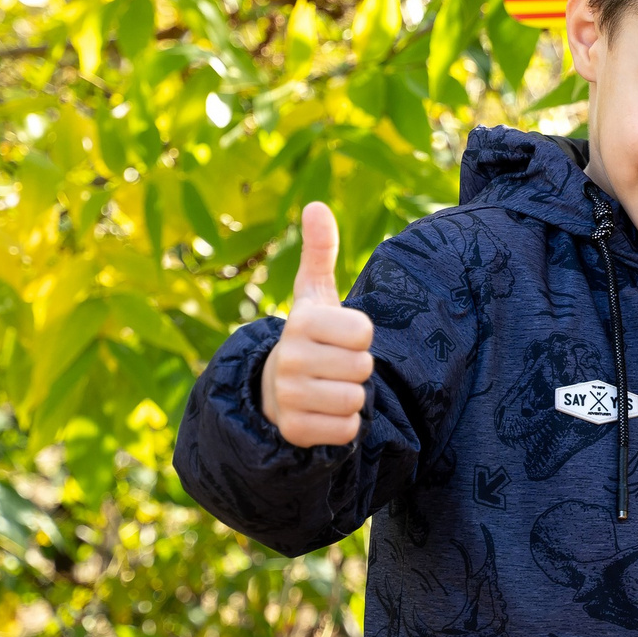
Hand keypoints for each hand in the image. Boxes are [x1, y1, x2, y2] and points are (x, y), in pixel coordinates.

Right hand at [258, 202, 374, 447]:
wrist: (273, 391)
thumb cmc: (308, 338)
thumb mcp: (314, 295)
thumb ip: (320, 252)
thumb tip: (316, 205)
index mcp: (300, 322)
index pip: (364, 331)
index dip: (360, 336)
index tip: (339, 337)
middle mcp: (288, 358)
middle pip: (363, 367)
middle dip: (357, 368)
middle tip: (333, 366)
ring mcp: (288, 396)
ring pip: (356, 399)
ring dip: (351, 397)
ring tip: (329, 388)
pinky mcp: (295, 430)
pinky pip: (347, 430)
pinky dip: (344, 425)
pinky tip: (323, 413)